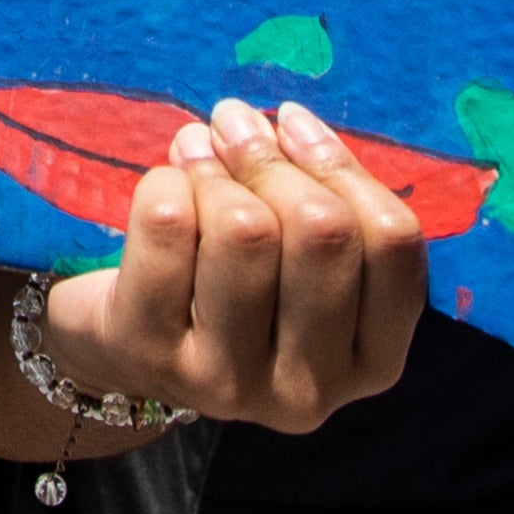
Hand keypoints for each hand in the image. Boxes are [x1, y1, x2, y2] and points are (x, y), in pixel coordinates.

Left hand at [40, 97, 427, 435]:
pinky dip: (164, 182)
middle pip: (321, 230)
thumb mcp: (294, 261)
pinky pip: (168, 227)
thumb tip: (291, 125)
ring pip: (245, 228)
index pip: (393, 241)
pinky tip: (162, 187)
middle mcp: (312, 390)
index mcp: (372, 361)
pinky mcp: (151, 355)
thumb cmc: (225, 284)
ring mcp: (229, 382)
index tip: (293, 122)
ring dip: (213, 170)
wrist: (120, 349)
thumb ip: (317, 200)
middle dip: (271, 157)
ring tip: (195, 153)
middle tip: (232, 123)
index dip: (343, 165)